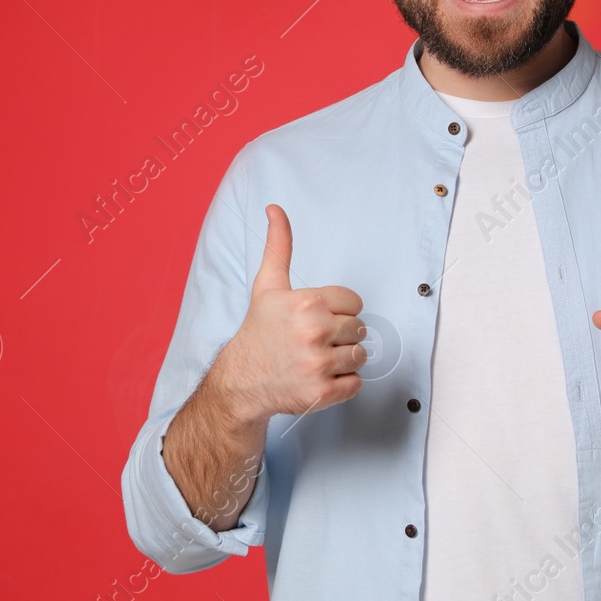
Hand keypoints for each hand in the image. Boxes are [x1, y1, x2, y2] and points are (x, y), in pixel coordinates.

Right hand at [211, 204, 367, 424]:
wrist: (241, 381)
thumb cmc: (259, 330)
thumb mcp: (268, 285)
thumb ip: (278, 246)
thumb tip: (275, 208)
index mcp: (306, 302)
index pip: (354, 302)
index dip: (336, 309)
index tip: (314, 318)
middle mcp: (313, 332)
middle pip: (359, 328)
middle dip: (340, 334)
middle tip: (312, 340)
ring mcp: (318, 365)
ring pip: (360, 356)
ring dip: (343, 359)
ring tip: (315, 358)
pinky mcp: (323, 393)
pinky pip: (356, 384)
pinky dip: (341, 383)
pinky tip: (317, 377)